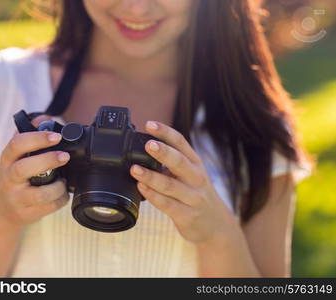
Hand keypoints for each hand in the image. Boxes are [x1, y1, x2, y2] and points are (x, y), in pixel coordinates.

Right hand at [0, 115, 70, 227]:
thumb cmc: (12, 177)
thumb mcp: (14, 157)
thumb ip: (28, 135)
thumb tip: (45, 118)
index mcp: (7, 160)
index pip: (17, 144)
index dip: (37, 138)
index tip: (56, 136)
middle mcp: (9, 179)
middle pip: (24, 168)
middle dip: (48, 160)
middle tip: (65, 156)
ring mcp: (17, 198)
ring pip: (40, 194)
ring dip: (58, 187)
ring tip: (63, 181)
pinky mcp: (26, 214)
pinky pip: (49, 207)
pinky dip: (61, 200)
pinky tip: (62, 194)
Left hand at [129, 121, 239, 244]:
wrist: (216, 225)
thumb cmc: (196, 194)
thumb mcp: (190, 174)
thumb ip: (172, 162)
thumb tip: (144, 147)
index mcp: (195, 163)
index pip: (181, 142)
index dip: (165, 132)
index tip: (149, 124)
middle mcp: (197, 178)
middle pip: (179, 162)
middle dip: (163, 152)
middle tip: (148, 144)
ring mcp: (193, 197)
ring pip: (170, 185)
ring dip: (151, 176)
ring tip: (135, 169)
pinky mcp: (187, 216)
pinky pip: (167, 204)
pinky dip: (152, 196)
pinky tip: (141, 188)